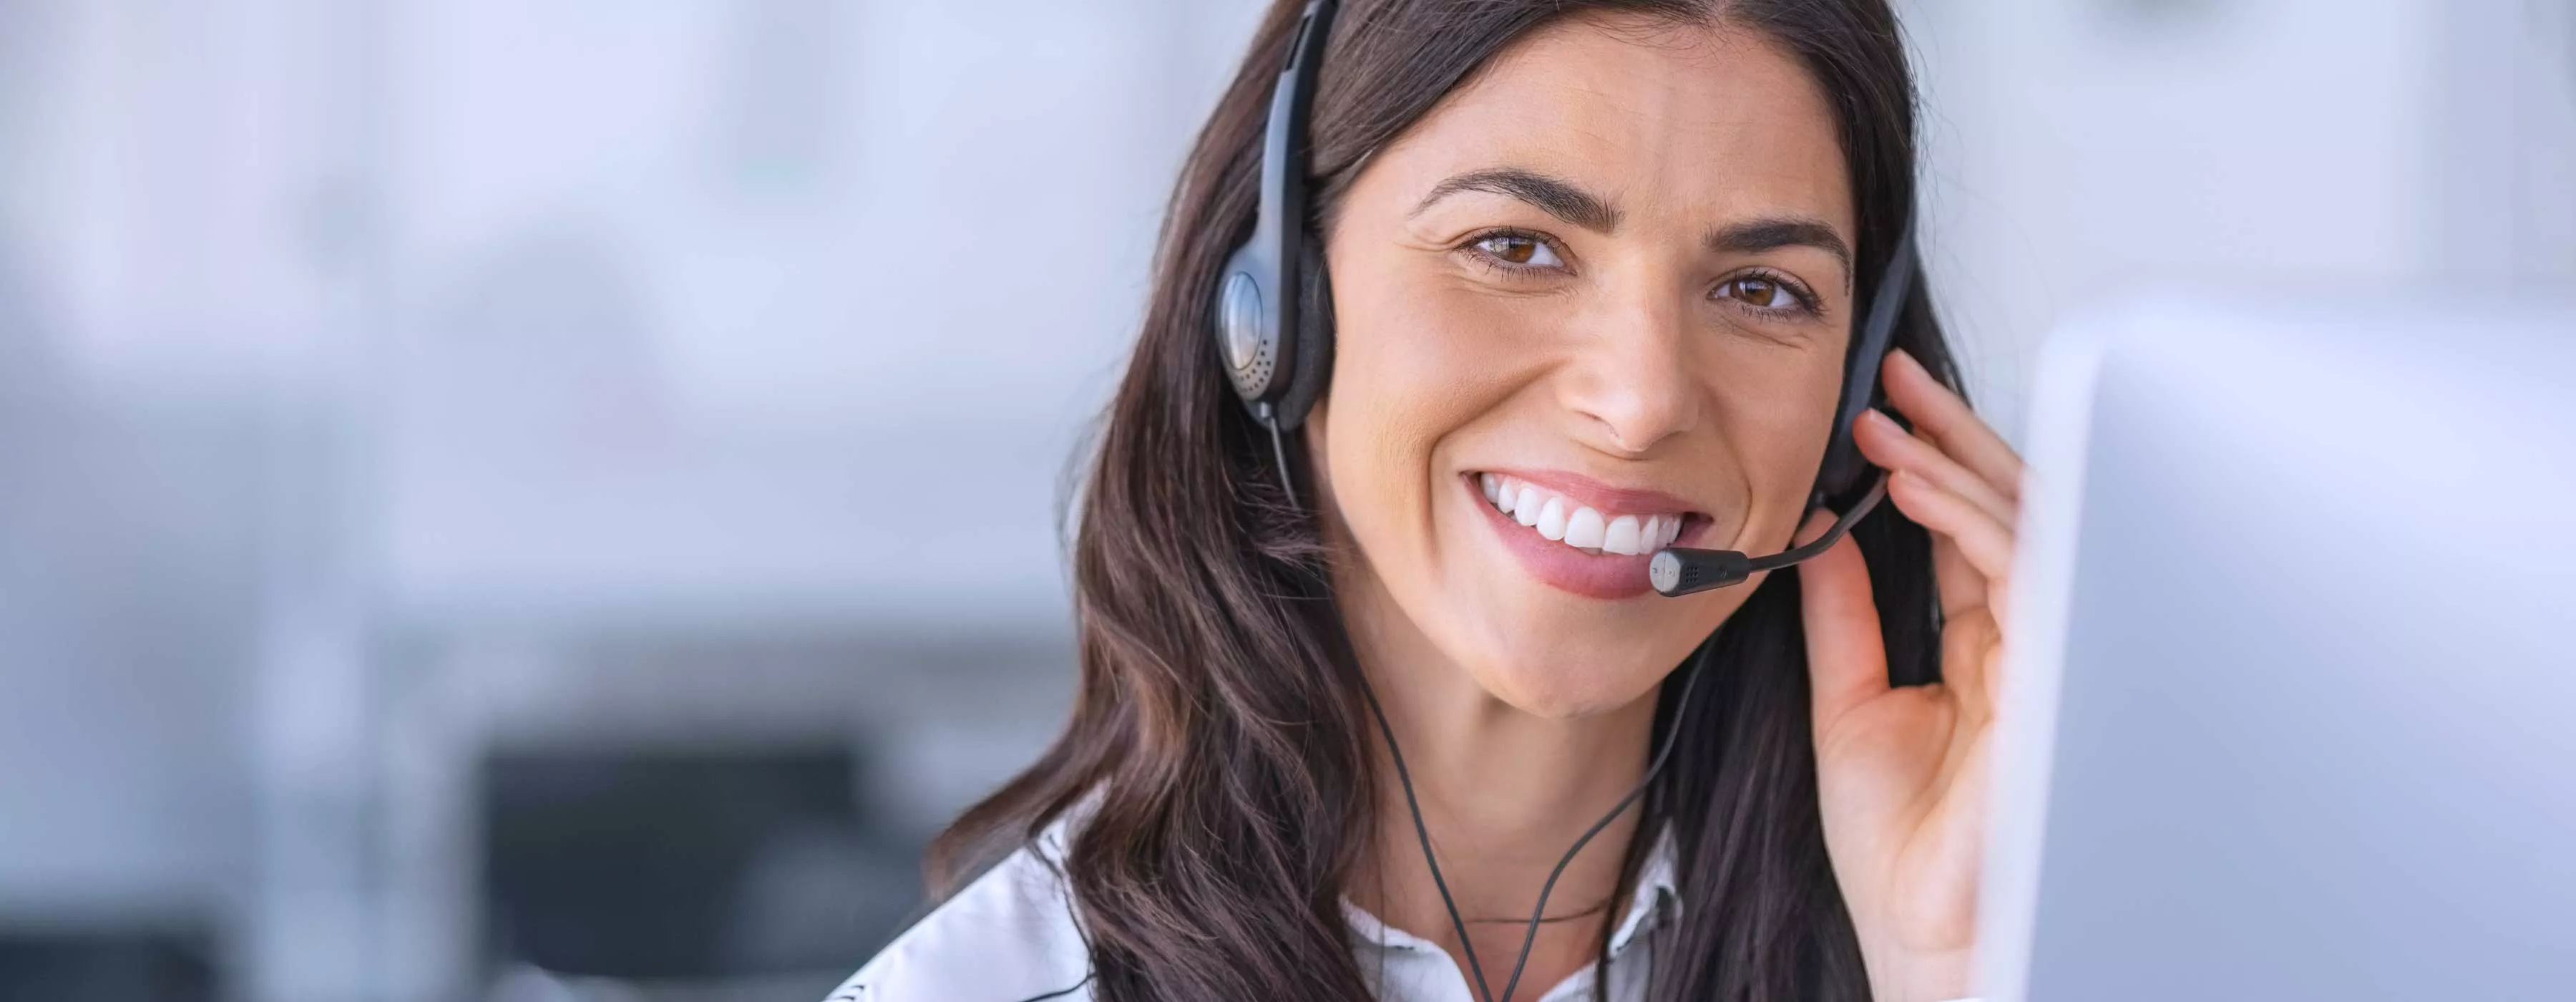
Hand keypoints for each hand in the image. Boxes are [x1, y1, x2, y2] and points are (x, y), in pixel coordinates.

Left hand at [1799, 348, 2023, 1001]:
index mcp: (1983, 648)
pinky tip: (1915, 483)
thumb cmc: (1903, 851)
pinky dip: (1969, 516)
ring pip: (2026, 525)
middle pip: (2008, 511)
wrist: (1926, 932)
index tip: (1880, 409)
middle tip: (1897, 379)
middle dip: (1955, 435)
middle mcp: (2024, 641)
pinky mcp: (2053, 672)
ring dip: (1956, 463)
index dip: (1930, 462)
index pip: (1967, 530)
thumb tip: (1817, 533)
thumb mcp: (1849, 701)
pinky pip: (2024, 569)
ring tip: (1892, 423)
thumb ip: (1843, 613)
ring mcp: (2047, 654)